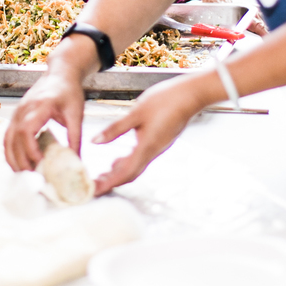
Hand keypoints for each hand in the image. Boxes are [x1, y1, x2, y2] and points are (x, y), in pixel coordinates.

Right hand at [4, 58, 87, 170]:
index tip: (40, 163)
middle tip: (32, 175)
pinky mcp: (16, 115)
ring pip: (8, 138)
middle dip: (21, 158)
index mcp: (39, 106)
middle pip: (15, 137)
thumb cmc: (69, 91)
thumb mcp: (76, 114)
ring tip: (23, 173)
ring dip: (13, 157)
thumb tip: (77, 161)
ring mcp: (17, 112)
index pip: (27, 130)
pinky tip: (17, 162)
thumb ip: (76, 137)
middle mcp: (24, 109)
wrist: (60, 73)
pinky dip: (10, 150)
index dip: (30, 149)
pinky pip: (8, 135)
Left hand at [91, 74, 207, 195]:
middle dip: (111, 182)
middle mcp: (153, 152)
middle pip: (130, 174)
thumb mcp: (136, 113)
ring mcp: (158, 148)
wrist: (191, 95)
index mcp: (147, 147)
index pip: (125, 173)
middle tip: (94, 186)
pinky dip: (127, 163)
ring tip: (102, 176)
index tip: (95, 191)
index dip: (109, 183)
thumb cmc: (165, 100)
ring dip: (118, 173)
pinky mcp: (159, 142)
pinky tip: (118, 160)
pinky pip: (141, 159)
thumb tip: (95, 141)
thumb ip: (116, 128)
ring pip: (136, 167)